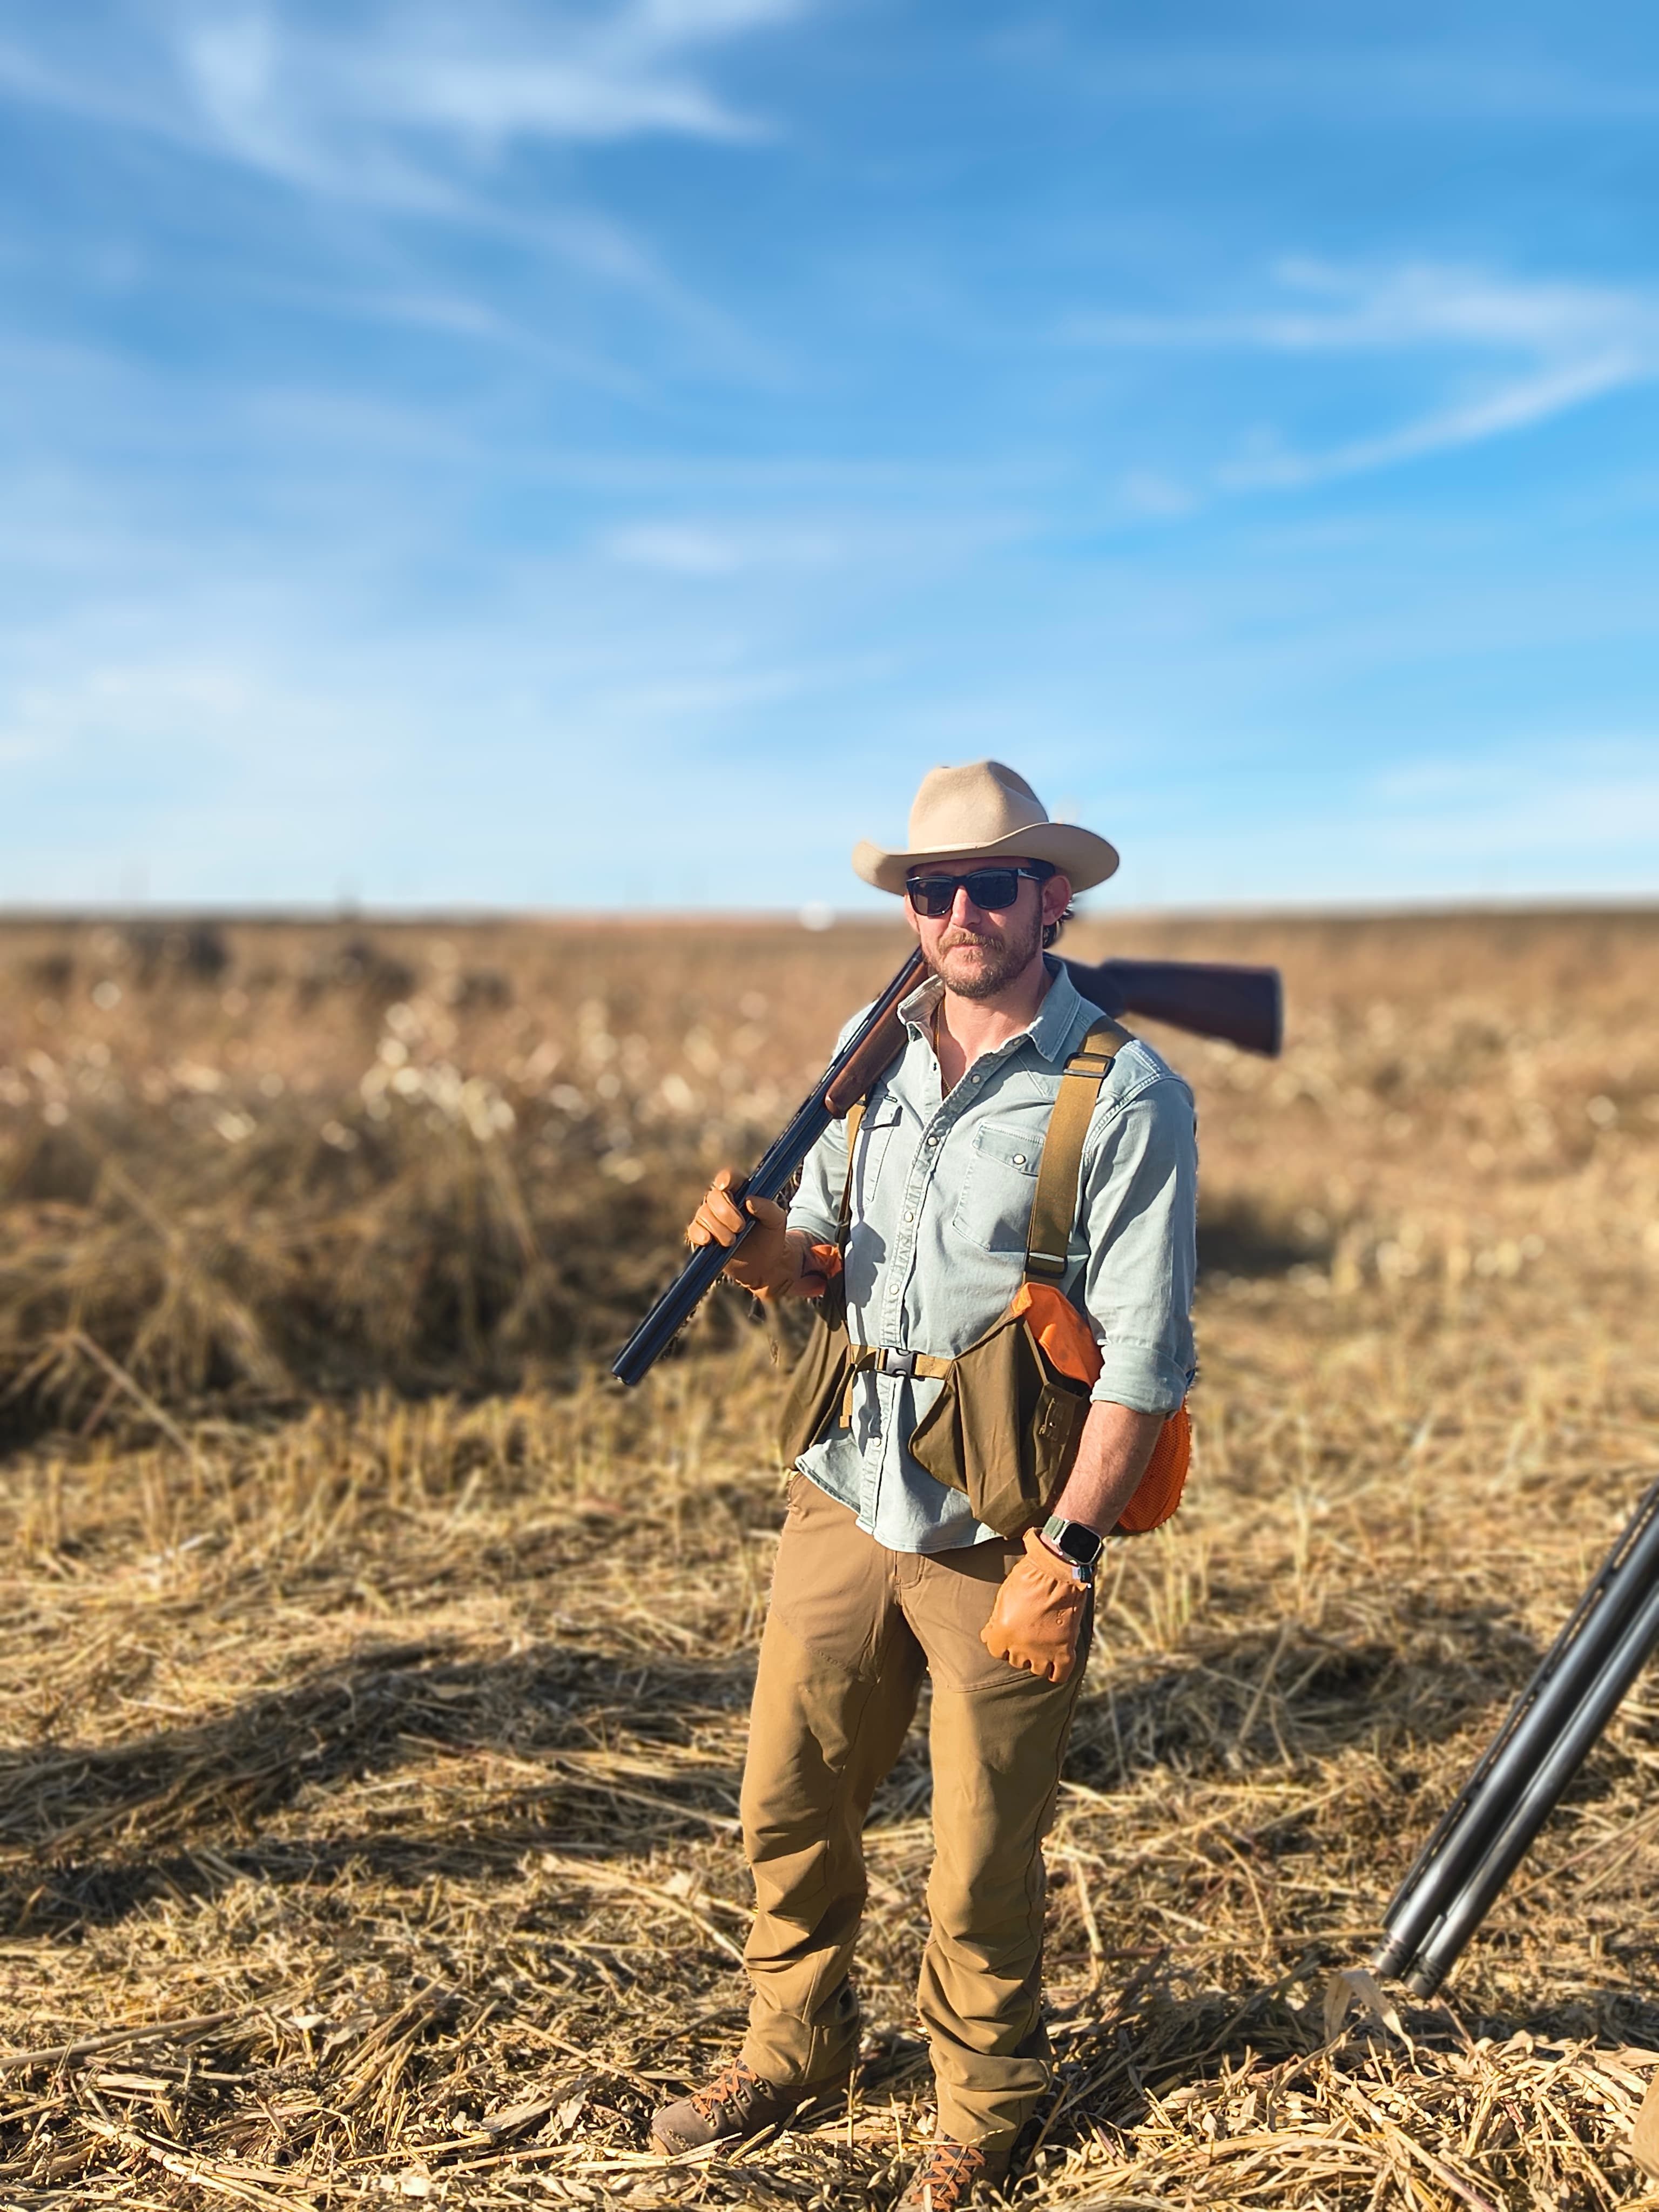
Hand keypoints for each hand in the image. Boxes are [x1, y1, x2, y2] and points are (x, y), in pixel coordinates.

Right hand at [687, 1169, 801, 1298]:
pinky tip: (708, 1240)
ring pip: (703, 1214)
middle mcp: (724, 1202)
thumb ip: (768, 1208)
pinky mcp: (704, 1235)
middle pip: (714, 1197)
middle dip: (725, 1212)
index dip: (726, 1179)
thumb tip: (749, 1200)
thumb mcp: (777, 1221)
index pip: (730, 1178)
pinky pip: (693, 1230)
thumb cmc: (771, 1237)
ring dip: (717, 1228)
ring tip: (732, 1242)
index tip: (726, 1187)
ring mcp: (712, 1219)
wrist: (765, 1264)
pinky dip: (699, 1234)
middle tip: (740, 1227)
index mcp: (742, 1192)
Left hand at [980, 1528, 1089, 1684]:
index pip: (996, 1651)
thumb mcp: (1002, 1597)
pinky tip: (1056, 1662)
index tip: (1009, 1634)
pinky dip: (1057, 1672)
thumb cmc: (1028, 1577)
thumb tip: (988, 1634)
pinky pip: (1059, 1675)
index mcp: (1002, 1635)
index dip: (1002, 1642)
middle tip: (1029, 1634)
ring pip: (1037, 1670)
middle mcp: (1021, 1648)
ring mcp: (1044, 1652)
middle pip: (1017, 1660)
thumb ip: (995, 1620)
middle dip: (1020, 1649)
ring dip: (1038, 1661)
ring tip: (1042, 1647)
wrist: (1057, 1571)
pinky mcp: (1065, 1651)